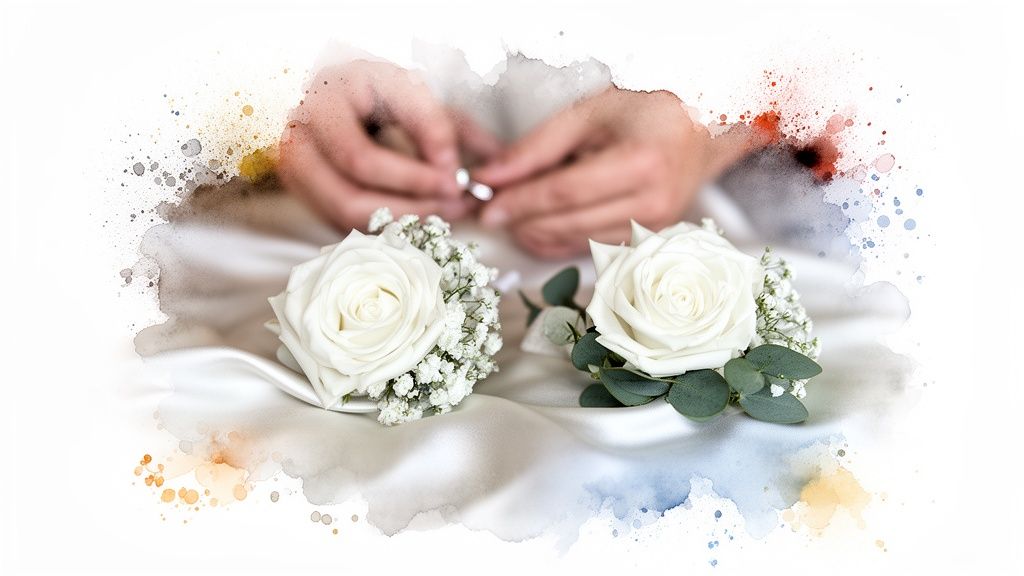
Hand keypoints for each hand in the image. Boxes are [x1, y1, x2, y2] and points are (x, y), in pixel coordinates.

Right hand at [277, 60, 500, 229]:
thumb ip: (439, 126)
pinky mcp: (304, 192)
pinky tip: (422, 211)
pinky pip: (345, 223)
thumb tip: (460, 173)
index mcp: (322, 104)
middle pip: (350, 198)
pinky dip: (387, 224)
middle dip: (411, 208)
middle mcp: (298, 138)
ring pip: (346, 218)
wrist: (335, 93)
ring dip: (403, 222)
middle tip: (456, 205)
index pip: (362, 159)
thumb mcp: (410, 91)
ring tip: (447, 211)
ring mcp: (294, 168)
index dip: (413, 178)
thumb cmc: (375, 88)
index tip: (457, 180)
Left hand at [474, 87, 759, 257]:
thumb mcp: (588, 113)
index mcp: (641, 163)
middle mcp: (653, 202)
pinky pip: (591, 248)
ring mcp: (654, 227)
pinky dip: (559, 239)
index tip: (487, 205)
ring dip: (537, 232)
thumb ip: (537, 147)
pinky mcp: (648, 241)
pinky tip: (538, 225)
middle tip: (490, 209)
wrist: (701, 130)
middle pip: (569, 222)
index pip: (565, 192)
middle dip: (522, 219)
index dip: (521, 202)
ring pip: (577, 241)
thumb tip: (492, 175)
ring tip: (512, 212)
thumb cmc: (647, 112)